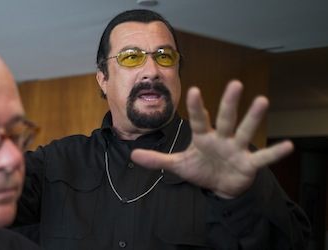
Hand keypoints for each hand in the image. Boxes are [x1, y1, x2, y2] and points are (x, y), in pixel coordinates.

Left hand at [131, 80, 292, 198]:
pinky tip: (289, 145)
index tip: (193, 90)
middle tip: (235, 84)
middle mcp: (222, 138)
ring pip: (245, 131)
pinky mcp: (249, 164)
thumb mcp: (178, 166)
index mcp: (203, 137)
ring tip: (263, 100)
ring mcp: (237, 149)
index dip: (196, 107)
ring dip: (254, 117)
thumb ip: (157, 160)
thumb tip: (133, 155)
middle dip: (229, 103)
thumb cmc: (201, 169)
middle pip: (225, 119)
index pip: (198, 120)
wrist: (220, 187)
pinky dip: (275, 153)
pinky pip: (263, 158)